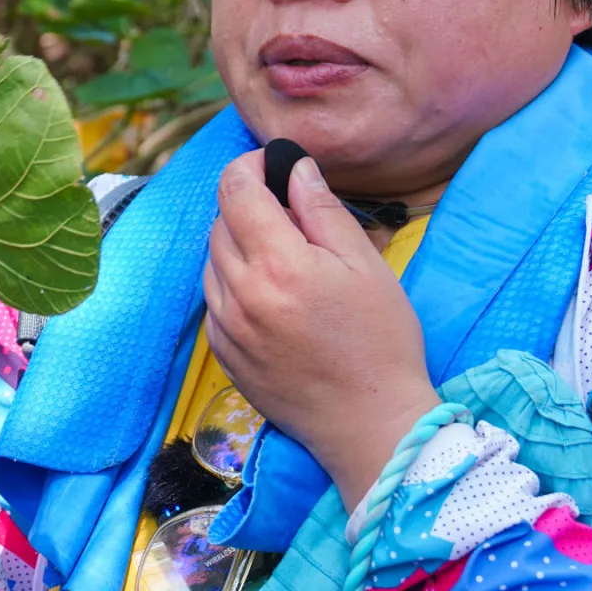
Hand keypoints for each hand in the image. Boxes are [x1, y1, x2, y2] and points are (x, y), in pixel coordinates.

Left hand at [202, 150, 439, 510]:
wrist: (369, 423)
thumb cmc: (379, 341)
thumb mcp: (364, 264)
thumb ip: (322, 209)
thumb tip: (294, 168)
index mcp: (277, 264)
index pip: (235, 190)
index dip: (249, 167)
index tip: (271, 167)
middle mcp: (240, 293)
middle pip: (220, 222)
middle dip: (248, 206)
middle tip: (291, 217)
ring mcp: (226, 327)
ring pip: (212, 260)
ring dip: (239, 245)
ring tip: (286, 259)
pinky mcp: (223, 353)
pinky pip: (215, 299)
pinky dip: (234, 283)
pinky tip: (273, 295)